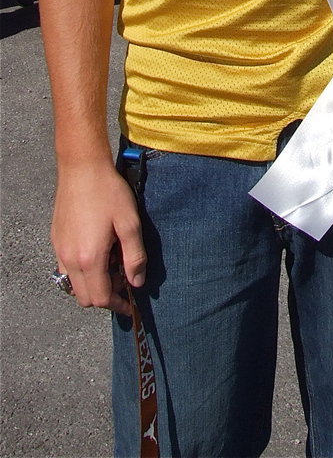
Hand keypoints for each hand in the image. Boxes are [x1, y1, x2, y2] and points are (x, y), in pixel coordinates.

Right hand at [52, 161, 146, 314]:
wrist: (82, 167)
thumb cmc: (108, 192)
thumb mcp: (130, 223)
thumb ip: (134, 257)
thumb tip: (137, 282)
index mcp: (88, 258)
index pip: (101, 298)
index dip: (118, 305)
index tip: (131, 305)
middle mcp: (69, 259)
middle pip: (85, 297)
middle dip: (105, 296)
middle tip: (123, 277)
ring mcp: (59, 250)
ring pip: (73, 285)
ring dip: (93, 284)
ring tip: (111, 263)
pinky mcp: (56, 240)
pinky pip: (66, 269)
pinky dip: (82, 272)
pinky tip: (98, 251)